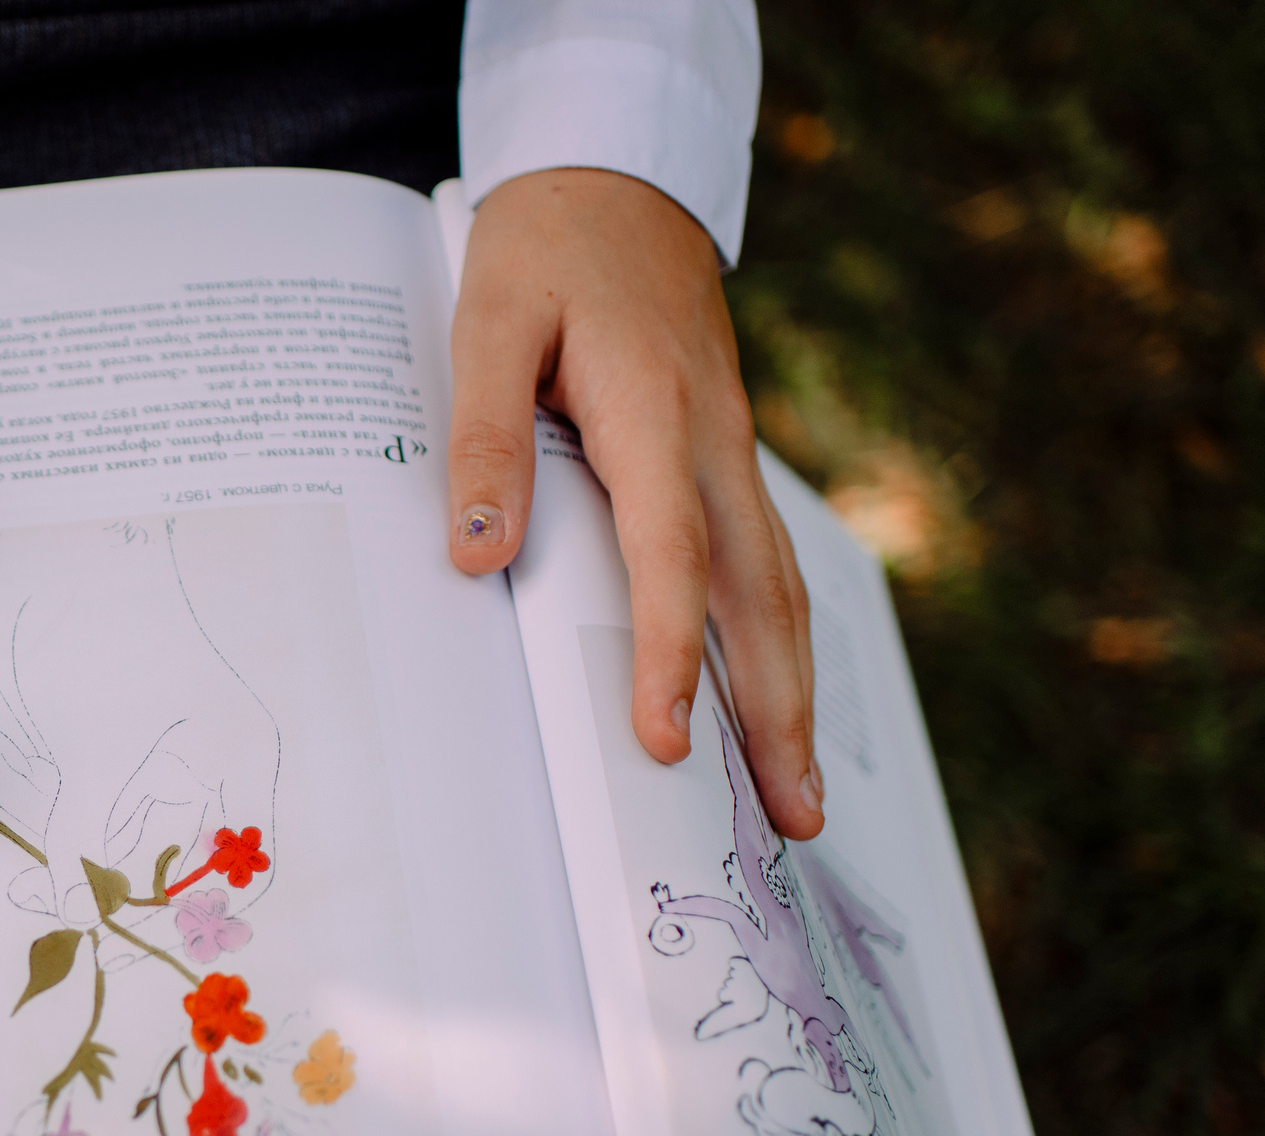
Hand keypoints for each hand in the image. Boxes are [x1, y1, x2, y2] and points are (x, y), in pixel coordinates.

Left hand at [0, 519, 277, 928]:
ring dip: (65, 837)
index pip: (240, 878)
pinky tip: (13, 766)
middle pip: (163, 866)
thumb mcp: (90, 756)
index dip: (184, 924)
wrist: (54, 550)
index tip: (117, 944)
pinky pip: (84, 801)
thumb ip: (81, 846)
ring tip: (25, 822)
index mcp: (234, 761)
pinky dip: (52, 804)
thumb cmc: (97, 639)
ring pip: (112, 836)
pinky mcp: (108, 742)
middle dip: (98, 878)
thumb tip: (74, 919)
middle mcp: (207, 765)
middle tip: (34, 899)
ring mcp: (157, 754)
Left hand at [447, 167, 821, 839]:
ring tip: (796, 790)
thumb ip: (483, 434)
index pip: (670, 556)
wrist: (616, 177)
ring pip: (778, 583)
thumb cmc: (544, 247)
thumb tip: (480, 552)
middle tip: (792, 816)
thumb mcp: (487, 319)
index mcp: (655, 413)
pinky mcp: (723, 455)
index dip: (672, 654)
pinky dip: (776, 639)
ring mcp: (730, 450)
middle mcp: (712, 442)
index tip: (664, 739)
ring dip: (794, 689)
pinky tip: (771, 697)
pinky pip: (762, 560)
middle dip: (782, 712)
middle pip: (764, 594)